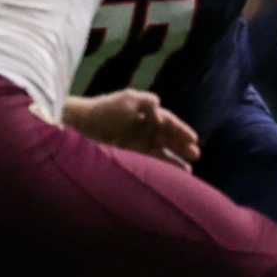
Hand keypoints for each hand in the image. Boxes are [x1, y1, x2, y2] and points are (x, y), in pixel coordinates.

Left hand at [65, 90, 200, 168]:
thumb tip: (159, 103)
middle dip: (182, 147)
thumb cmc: (104, 110)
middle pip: (168, 138)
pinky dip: (160, 169)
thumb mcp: (125, 100)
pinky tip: (169, 176)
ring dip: (175, 161)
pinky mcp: (129, 157)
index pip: (169, 122)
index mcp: (146, 113)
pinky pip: (149, 163)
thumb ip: (143, 101)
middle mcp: (144, 129)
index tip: (194, 139)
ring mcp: (137, 144)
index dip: (182, 131)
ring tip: (187, 171)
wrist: (80, 125)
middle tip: (195, 155)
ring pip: (161, 153)